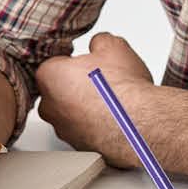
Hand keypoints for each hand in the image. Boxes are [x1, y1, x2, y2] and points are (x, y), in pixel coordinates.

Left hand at [35, 32, 154, 166]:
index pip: (55, 63)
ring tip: (114, 100)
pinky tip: (117, 117)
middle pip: (61, 90)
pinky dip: (99, 126)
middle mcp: (50, 107)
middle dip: (80, 85)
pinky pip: (87, 131)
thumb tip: (100, 44)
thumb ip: (99, 41)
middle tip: (103, 80)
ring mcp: (64, 130)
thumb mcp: (113, 46)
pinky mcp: (81, 147)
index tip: (91, 62)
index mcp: (49, 76)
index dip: (77, 61)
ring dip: (89, 107)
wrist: (138, 125)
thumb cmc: (122, 90)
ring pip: (73, 113)